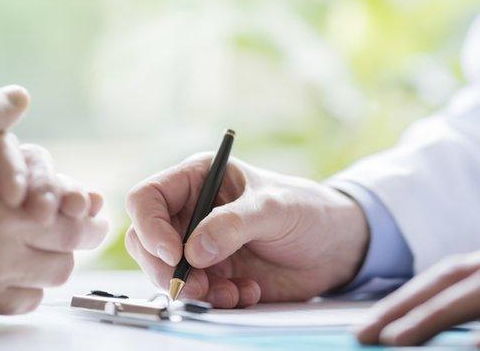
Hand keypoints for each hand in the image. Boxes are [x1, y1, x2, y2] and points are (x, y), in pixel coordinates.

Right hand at [125, 154, 368, 307]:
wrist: (333, 247)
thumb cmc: (305, 209)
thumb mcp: (274, 208)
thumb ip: (233, 225)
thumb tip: (193, 251)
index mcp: (198, 179)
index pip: (147, 198)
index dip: (150, 227)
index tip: (173, 254)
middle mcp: (191, 212)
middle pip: (145, 242)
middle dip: (165, 268)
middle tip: (197, 286)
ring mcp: (199, 246)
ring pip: (166, 273)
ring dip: (194, 291)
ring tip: (232, 293)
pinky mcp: (213, 275)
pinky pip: (195, 295)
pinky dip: (217, 301)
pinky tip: (247, 292)